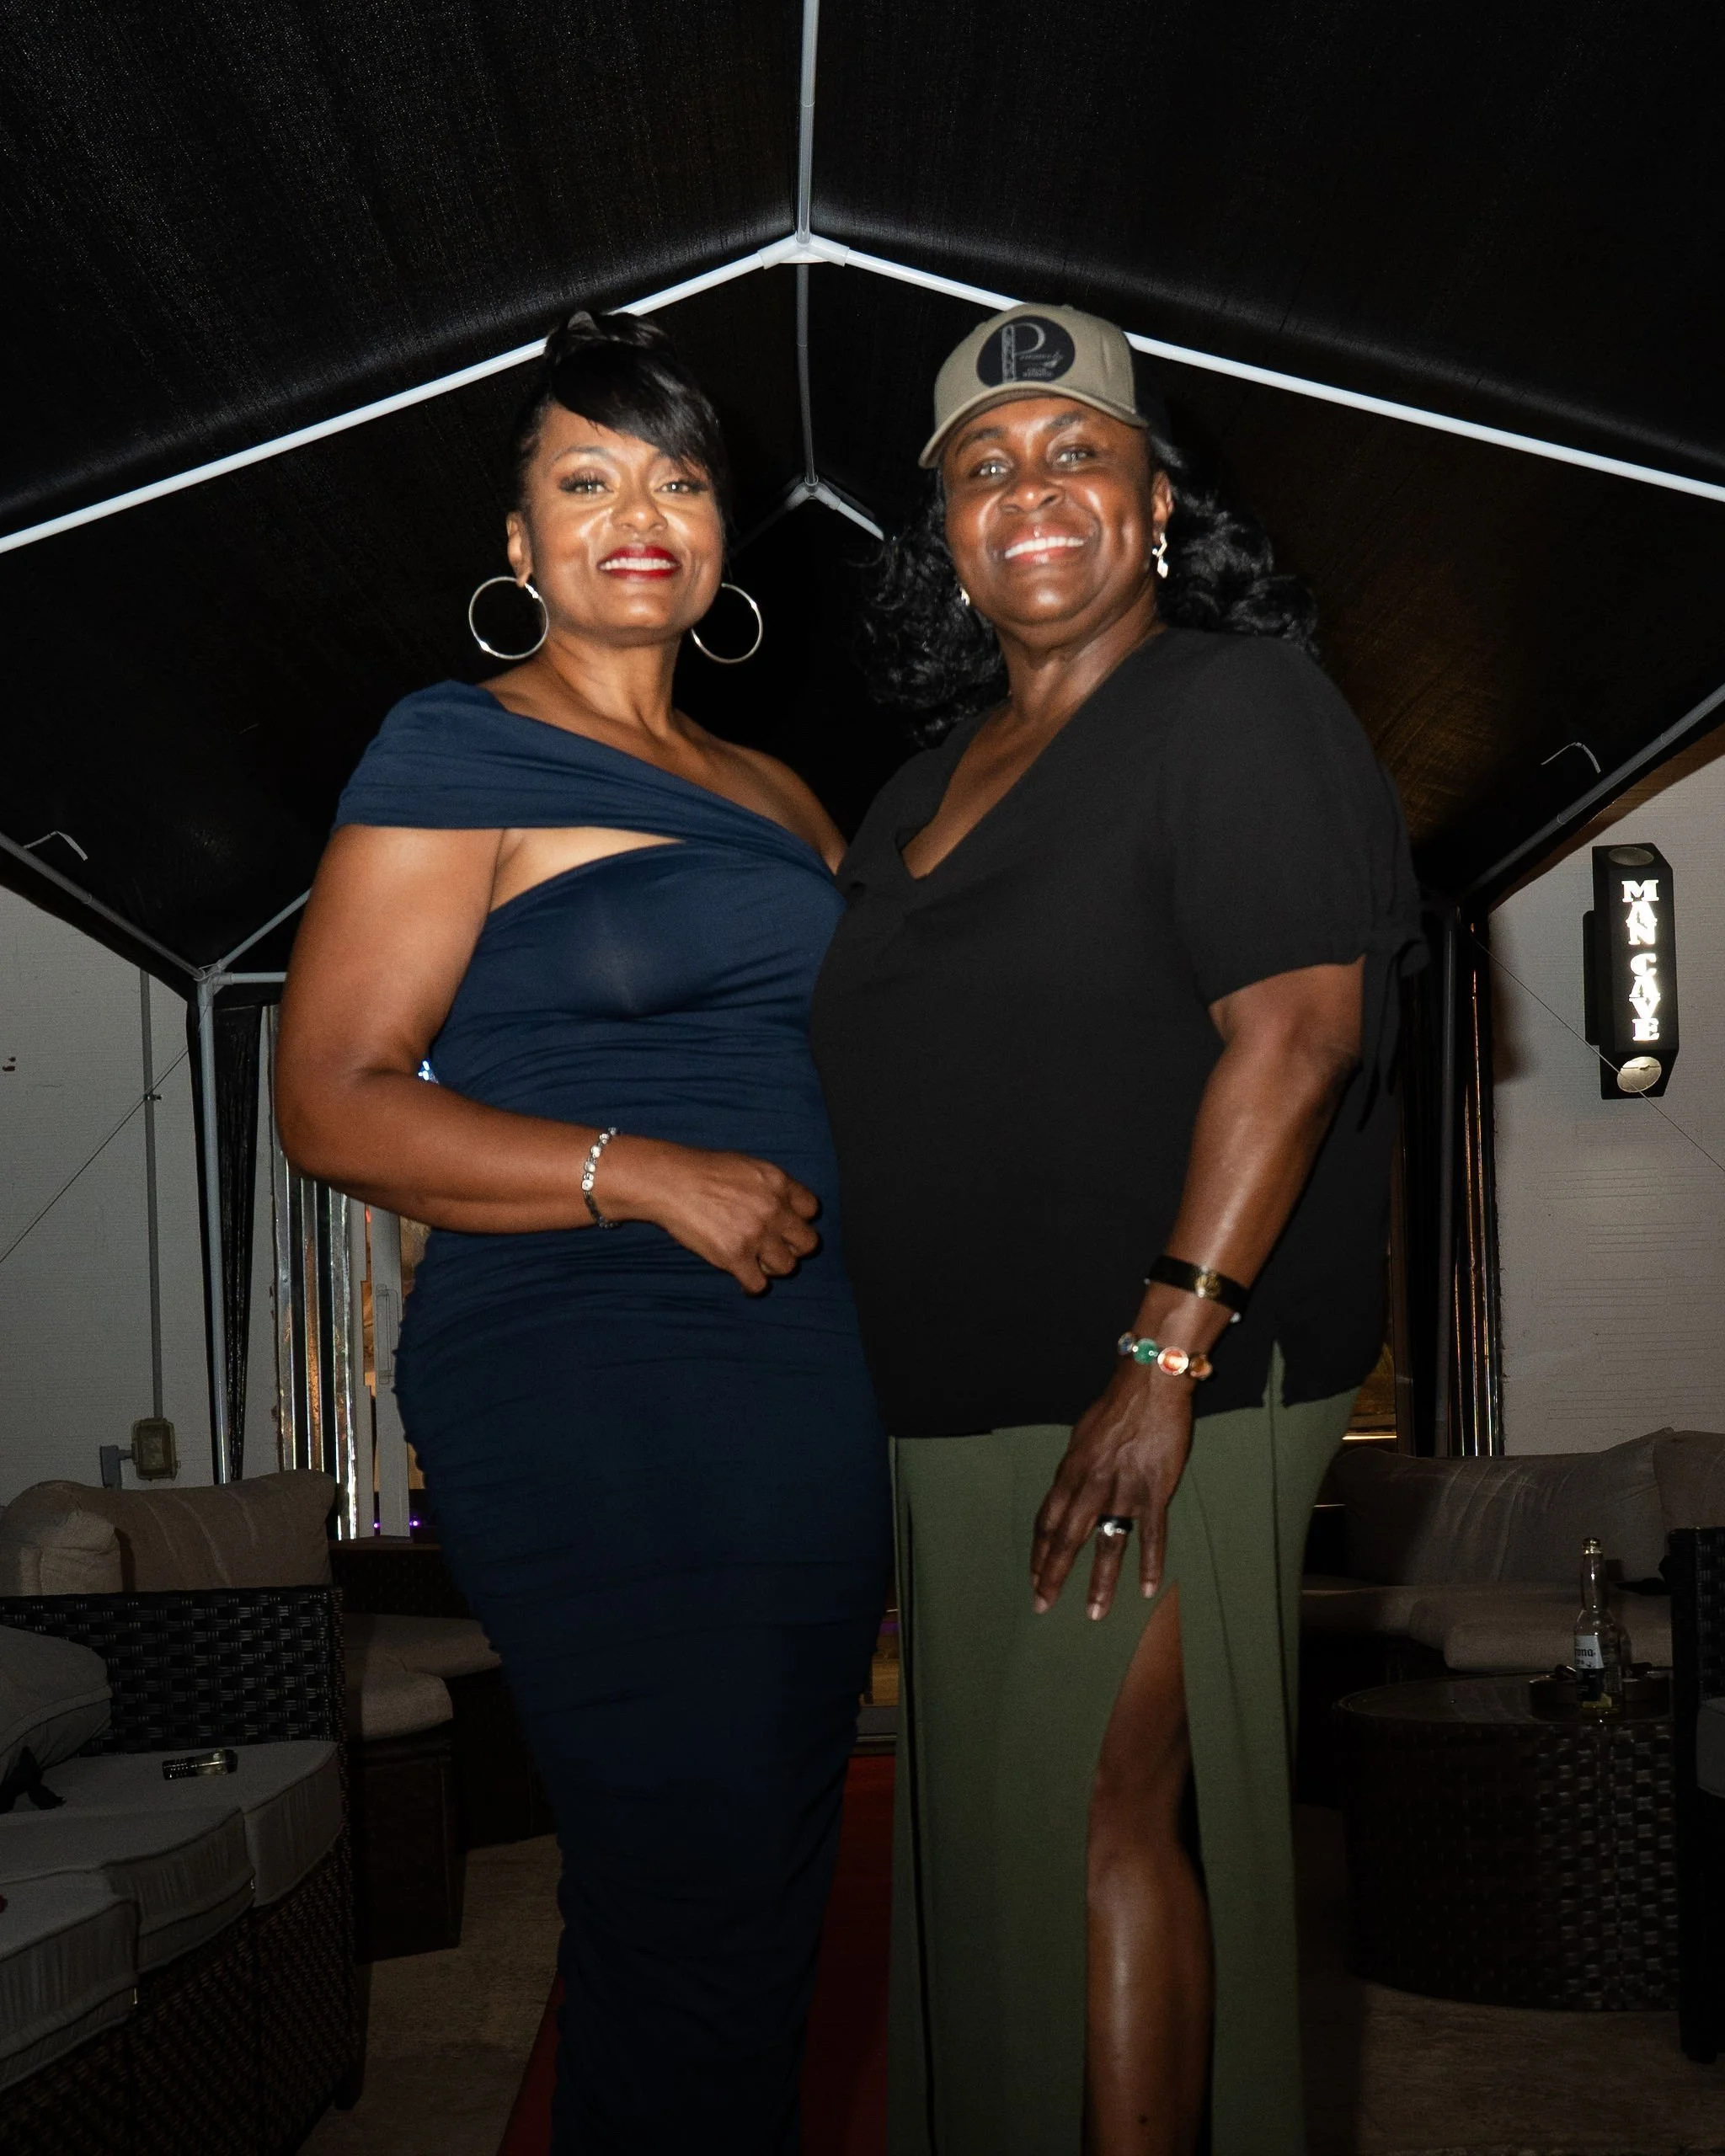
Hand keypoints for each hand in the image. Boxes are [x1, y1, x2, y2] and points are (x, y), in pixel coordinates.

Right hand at [598, 1135, 820, 1292]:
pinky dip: (752, 1286)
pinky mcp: (735, 1256)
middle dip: (794, 1247)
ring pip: (787, 1267)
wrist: (670, 1181)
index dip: (799, 1220)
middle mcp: (774, 1209)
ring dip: (773, 1267)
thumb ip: (771, 1187)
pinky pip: (758, 1284)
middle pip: (808, 1242)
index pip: (811, 1210)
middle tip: (776, 1248)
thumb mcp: (747, 1166)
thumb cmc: (702, 1171)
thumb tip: (785, 1205)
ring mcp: (756, 1234)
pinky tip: (744, 1281)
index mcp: (778, 1183)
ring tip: (757, 1263)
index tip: (786, 1225)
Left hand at [1030, 1364, 1195, 1620]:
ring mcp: (1123, 1492)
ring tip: (1094, 1613)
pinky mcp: (1154, 1492)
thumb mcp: (1080, 1438)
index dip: (1039, 1553)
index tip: (1035, 1579)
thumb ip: (1074, 1471)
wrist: (1150, 1387)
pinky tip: (1148, 1589)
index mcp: (1070, 1473)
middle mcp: (1091, 1486)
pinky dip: (1150, 1563)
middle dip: (1053, 1576)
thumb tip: (1068, 1493)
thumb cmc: (1115, 1408)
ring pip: (1107, 1545)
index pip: (1047, 1522)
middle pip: (1066, 1540)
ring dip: (1100, 1583)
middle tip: (1044, 1605)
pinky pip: (1151, 1535)